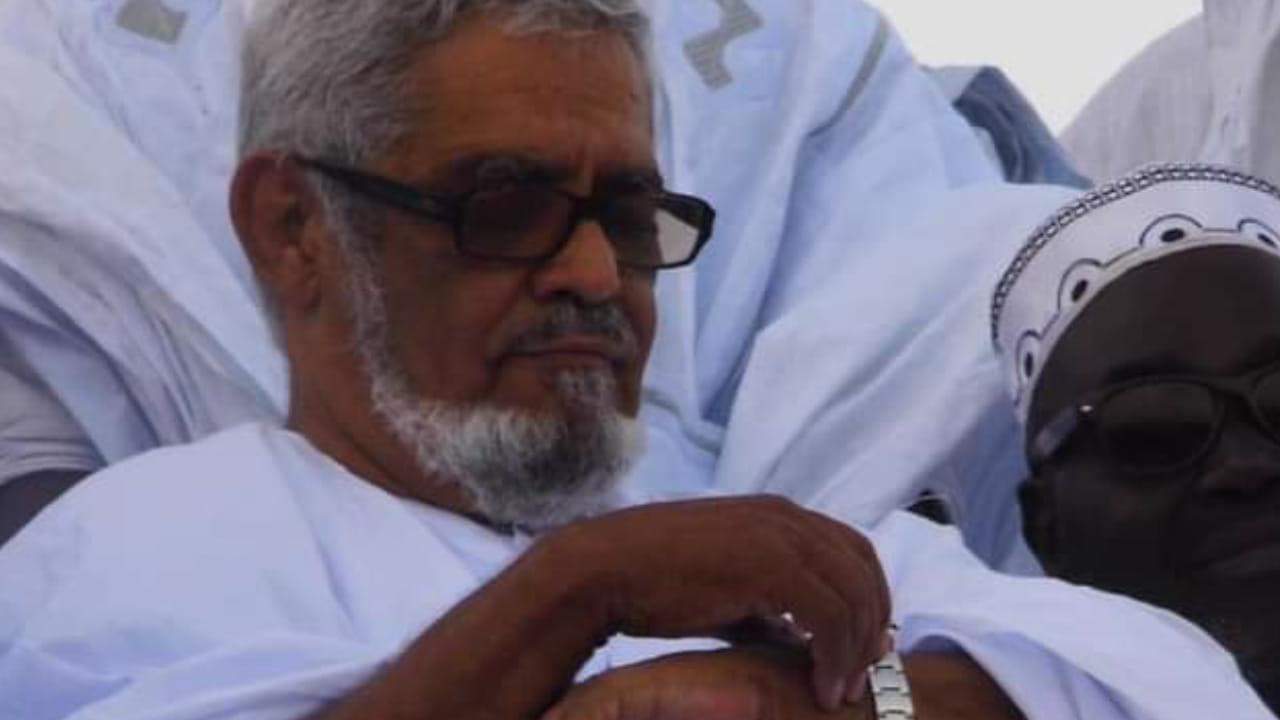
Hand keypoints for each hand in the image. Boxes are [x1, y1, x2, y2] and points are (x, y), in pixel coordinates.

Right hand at [540, 496, 890, 710]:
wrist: (604, 570)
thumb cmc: (654, 585)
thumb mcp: (726, 595)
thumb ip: (770, 613)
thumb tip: (804, 647)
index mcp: (778, 515)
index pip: (852, 551)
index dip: (868, 600)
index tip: (865, 649)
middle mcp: (786, 517)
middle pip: (864, 570)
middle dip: (873, 626)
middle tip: (863, 677)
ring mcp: (780, 537)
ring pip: (855, 594)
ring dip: (856, 649)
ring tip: (839, 692)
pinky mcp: (770, 565)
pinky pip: (830, 616)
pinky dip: (836, 656)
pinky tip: (821, 688)